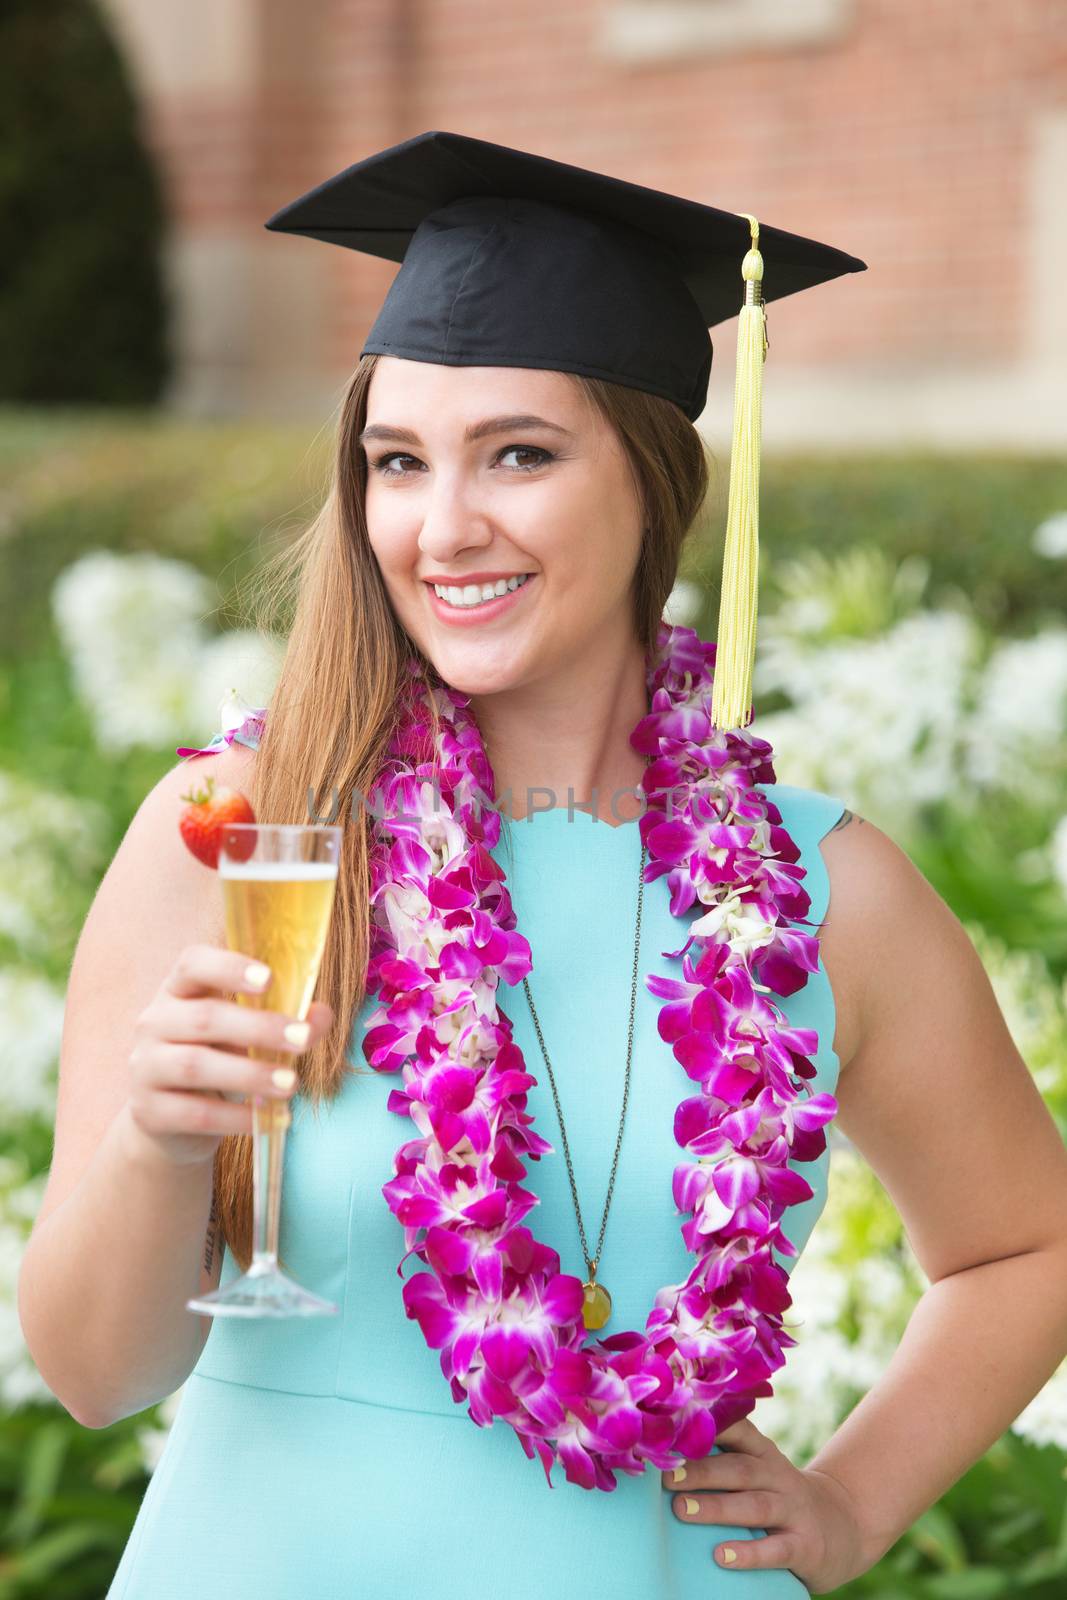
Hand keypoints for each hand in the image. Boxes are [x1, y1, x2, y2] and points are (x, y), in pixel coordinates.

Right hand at [126, 942, 334, 1168]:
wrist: (172, 1119)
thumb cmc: (218, 1059)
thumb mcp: (248, 1034)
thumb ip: (285, 1020)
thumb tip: (321, 1016)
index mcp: (179, 990)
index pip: (193, 964)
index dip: (229, 967)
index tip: (269, 978)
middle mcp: (154, 1022)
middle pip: (204, 1017)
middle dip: (259, 1028)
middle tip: (303, 1039)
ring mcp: (145, 1067)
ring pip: (197, 1066)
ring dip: (250, 1074)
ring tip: (291, 1084)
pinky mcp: (149, 1111)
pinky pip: (196, 1113)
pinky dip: (237, 1116)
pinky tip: (271, 1117)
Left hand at [662, 1417, 869, 1592]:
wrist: (845, 1526)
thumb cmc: (781, 1496)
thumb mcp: (761, 1469)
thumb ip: (724, 1458)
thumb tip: (662, 1453)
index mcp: (764, 1453)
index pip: (738, 1430)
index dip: (708, 1426)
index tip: (673, 1427)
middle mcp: (780, 1476)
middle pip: (739, 1469)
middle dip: (702, 1470)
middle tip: (666, 1475)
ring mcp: (795, 1510)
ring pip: (755, 1505)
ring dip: (717, 1507)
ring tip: (683, 1509)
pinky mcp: (806, 1546)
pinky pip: (776, 1549)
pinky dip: (749, 1553)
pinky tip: (721, 1556)